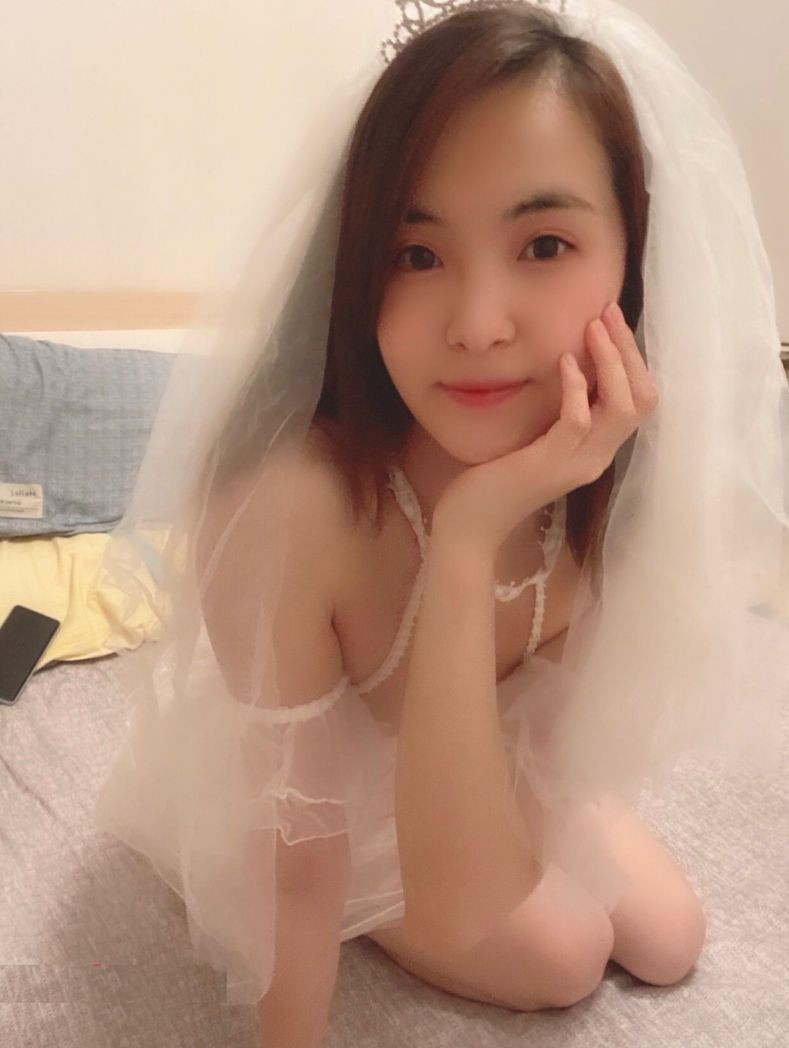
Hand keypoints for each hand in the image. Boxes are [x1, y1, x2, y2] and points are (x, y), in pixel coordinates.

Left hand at [432, 302, 659, 559]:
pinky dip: (575, 387)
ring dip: (610, 361)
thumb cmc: (496, 480)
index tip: (611, 322)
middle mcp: (596, 459)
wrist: (470, 525)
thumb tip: (568, 367)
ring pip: (621, 407)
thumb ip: (558, 413)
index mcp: (596, 451)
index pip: (639, 400)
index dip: (633, 359)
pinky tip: (563, 361)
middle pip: (641, 399)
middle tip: (608, 311)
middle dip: (629, 351)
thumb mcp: (536, 438)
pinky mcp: (550, 465)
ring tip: (593, 326)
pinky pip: (578, 420)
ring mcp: (577, 464)